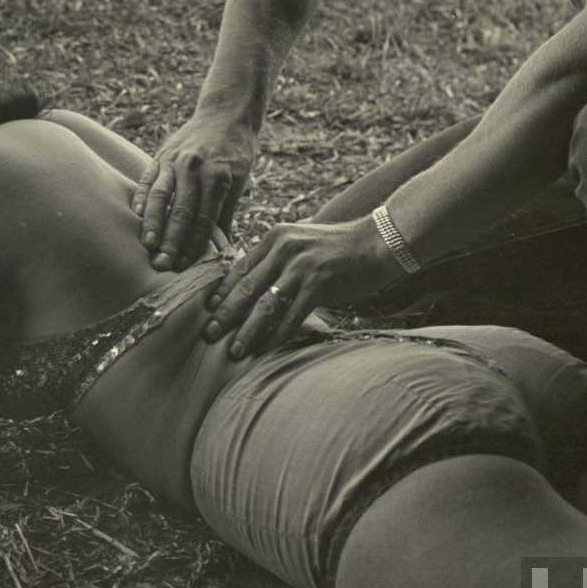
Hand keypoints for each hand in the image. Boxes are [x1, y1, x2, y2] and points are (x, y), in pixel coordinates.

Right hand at [131, 113, 257, 270]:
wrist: (226, 113)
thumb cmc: (235, 153)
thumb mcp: (237, 181)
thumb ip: (225, 215)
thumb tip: (223, 252)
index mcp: (218, 176)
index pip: (204, 218)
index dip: (194, 244)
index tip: (186, 266)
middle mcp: (195, 167)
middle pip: (181, 211)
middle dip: (171, 241)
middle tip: (162, 265)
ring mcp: (175, 159)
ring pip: (161, 195)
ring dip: (153, 223)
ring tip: (147, 245)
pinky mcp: (161, 153)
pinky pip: (148, 177)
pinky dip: (141, 196)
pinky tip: (136, 215)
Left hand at [202, 215, 399, 358]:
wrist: (378, 242)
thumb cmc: (337, 248)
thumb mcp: (300, 243)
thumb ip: (277, 259)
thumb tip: (253, 285)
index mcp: (275, 237)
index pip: (240, 267)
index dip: (223, 291)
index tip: (208, 310)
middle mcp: (284, 248)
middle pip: (247, 287)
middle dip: (226, 314)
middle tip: (209, 334)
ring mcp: (301, 266)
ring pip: (266, 304)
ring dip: (248, 330)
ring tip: (235, 350)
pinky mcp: (320, 283)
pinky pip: (293, 316)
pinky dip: (278, 335)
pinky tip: (267, 350)